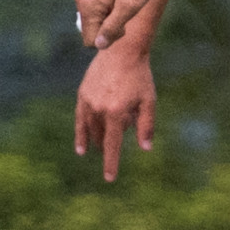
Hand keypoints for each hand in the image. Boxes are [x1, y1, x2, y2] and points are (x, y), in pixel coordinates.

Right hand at [72, 0, 161, 50]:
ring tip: (125, 5)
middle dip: (109, 30)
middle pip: (91, 32)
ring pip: (95, 23)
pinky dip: (110, 12)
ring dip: (111, 21)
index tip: (125, 24)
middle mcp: (81, 0)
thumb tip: (98, 45)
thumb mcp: (129, 7)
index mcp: (87, 5)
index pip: (91, 40)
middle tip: (126, 13)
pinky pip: (98, 13)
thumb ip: (112, 28)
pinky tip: (122, 0)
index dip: (110, 38)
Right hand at [76, 41, 158, 181]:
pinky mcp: (82, 94)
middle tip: (122, 130)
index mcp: (117, 112)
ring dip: (97, 139)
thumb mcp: (149, 101)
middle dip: (110, 141)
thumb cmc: (140, 76)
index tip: (109, 179)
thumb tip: (145, 149)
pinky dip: (81, 133)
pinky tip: (81, 147)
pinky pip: (80, 119)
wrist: (122, 50)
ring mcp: (89, 101)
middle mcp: (100, 108)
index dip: (111, 163)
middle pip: (102, 137)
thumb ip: (146, 126)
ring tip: (100, 145)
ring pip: (91, 129)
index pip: (112, 145)